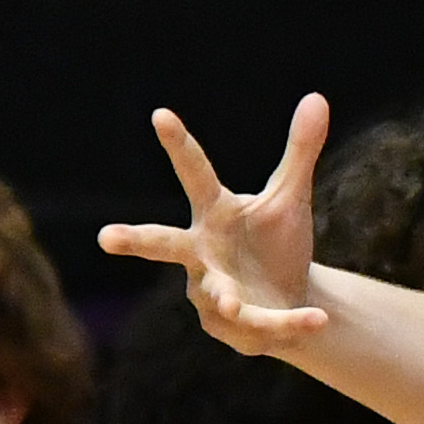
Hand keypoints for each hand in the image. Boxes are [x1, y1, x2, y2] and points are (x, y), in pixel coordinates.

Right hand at [97, 101, 332, 354]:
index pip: (195, 173)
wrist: (290, 300)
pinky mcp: (231, 327)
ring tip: (232, 302)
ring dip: (224, 297)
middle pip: (162, 243)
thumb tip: (317, 97)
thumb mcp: (291, 198)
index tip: (161, 115)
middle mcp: (202, 252)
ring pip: (216, 294)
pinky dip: (292, 322)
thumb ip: (300, 152)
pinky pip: (261, 323)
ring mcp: (209, 292)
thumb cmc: (276, 243)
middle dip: (135, 241)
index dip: (179, 145)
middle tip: (105, 236)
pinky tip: (318, 320)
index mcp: (214, 213)